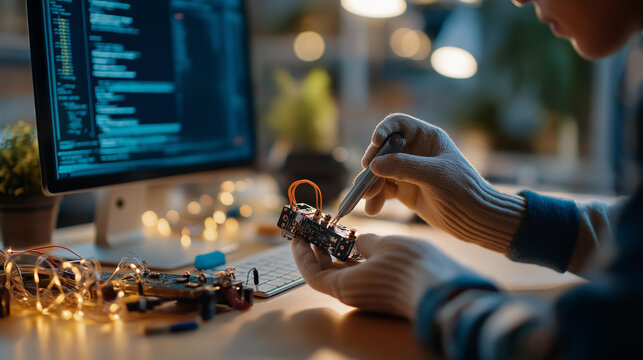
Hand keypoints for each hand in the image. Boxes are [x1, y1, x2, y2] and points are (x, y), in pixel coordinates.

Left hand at [291, 233, 473, 318]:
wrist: (444, 289)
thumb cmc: (410, 267)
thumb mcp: (381, 245)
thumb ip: (362, 241)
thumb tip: (355, 240)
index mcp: (345, 287)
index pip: (311, 273)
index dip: (301, 253)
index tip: (296, 235)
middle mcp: (353, 294)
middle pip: (325, 271)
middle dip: (317, 248)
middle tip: (313, 226)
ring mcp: (368, 293)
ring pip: (343, 271)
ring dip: (335, 250)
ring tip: (333, 228)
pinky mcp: (383, 290)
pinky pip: (359, 272)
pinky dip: (353, 256)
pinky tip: (356, 239)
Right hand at [361, 113, 525, 252]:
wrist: (474, 219)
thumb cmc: (462, 190)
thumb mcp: (434, 175)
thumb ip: (403, 167)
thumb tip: (372, 165)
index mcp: (427, 138)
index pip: (398, 124)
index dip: (384, 130)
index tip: (376, 142)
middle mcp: (415, 151)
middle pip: (383, 149)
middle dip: (372, 163)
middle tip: (365, 176)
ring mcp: (408, 171)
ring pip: (380, 172)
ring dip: (370, 184)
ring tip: (367, 198)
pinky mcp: (404, 190)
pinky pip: (383, 190)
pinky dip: (376, 198)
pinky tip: (373, 208)